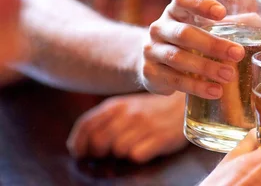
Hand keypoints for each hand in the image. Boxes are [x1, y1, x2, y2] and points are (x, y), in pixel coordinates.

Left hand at [67, 92, 187, 163]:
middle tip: (109, 153)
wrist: (183, 104)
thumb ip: (101, 122)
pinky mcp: (161, 138)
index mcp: (116, 105)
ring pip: (118, 150)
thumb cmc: (149, 109)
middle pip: (98, 142)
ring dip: (122, 154)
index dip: (78, 144)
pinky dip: (138, 156)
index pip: (86, 126)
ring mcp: (145, 125)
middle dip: (100, 153)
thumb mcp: (124, 108)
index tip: (82, 153)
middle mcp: (129, 113)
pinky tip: (146, 149)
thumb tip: (76, 147)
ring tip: (133, 146)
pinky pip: (137, 156)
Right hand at [140, 0, 245, 97]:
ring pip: (178, 58)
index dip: (200, 4)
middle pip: (184, 33)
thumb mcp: (203, 28)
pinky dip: (197, 87)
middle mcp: (160, 27)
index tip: (222, 13)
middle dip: (212, 44)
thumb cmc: (189, 41)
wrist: (152, 62)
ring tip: (230, 75)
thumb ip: (230, 25)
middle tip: (238, 54)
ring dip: (206, 68)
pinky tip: (215, 91)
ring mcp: (152, 50)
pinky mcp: (150, 73)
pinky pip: (174, 80)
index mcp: (175, 10)